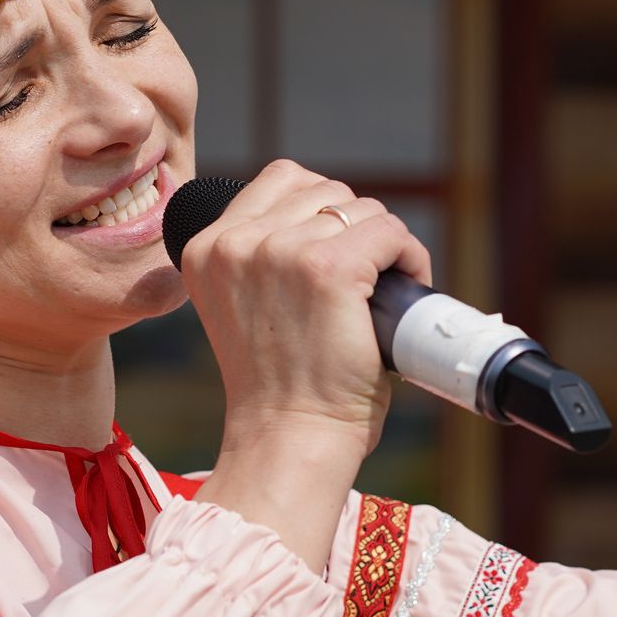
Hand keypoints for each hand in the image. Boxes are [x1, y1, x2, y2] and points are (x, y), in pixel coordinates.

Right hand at [180, 161, 432, 567]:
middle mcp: (236, 242)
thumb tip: (323, 219)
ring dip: (385, 245)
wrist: (288, 438)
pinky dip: (410, 256)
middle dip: (354, 228)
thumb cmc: (277, 387)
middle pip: (325, 189)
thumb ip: (259, 260)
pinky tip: (407, 285)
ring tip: (385, 290)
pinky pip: (390, 232)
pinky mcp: (328, 268)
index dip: (321, 209)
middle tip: (366, 278)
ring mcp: (281, 251)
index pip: (281, 179)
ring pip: (363, 210)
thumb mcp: (241, 307)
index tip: (336, 253)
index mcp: (206, 247)